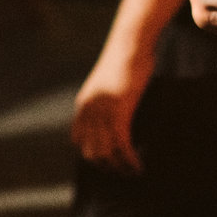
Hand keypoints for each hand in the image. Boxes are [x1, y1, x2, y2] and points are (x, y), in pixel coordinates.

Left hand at [72, 41, 153, 173]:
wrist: (130, 44)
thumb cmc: (126, 60)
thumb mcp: (108, 83)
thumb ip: (106, 101)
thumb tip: (116, 118)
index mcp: (83, 104)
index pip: (78, 140)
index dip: (91, 155)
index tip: (108, 163)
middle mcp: (88, 110)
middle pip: (90, 152)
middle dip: (107, 167)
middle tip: (123, 172)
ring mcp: (102, 111)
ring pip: (106, 153)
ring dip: (119, 168)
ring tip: (133, 173)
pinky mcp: (119, 111)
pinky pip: (121, 145)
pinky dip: (130, 160)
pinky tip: (139, 166)